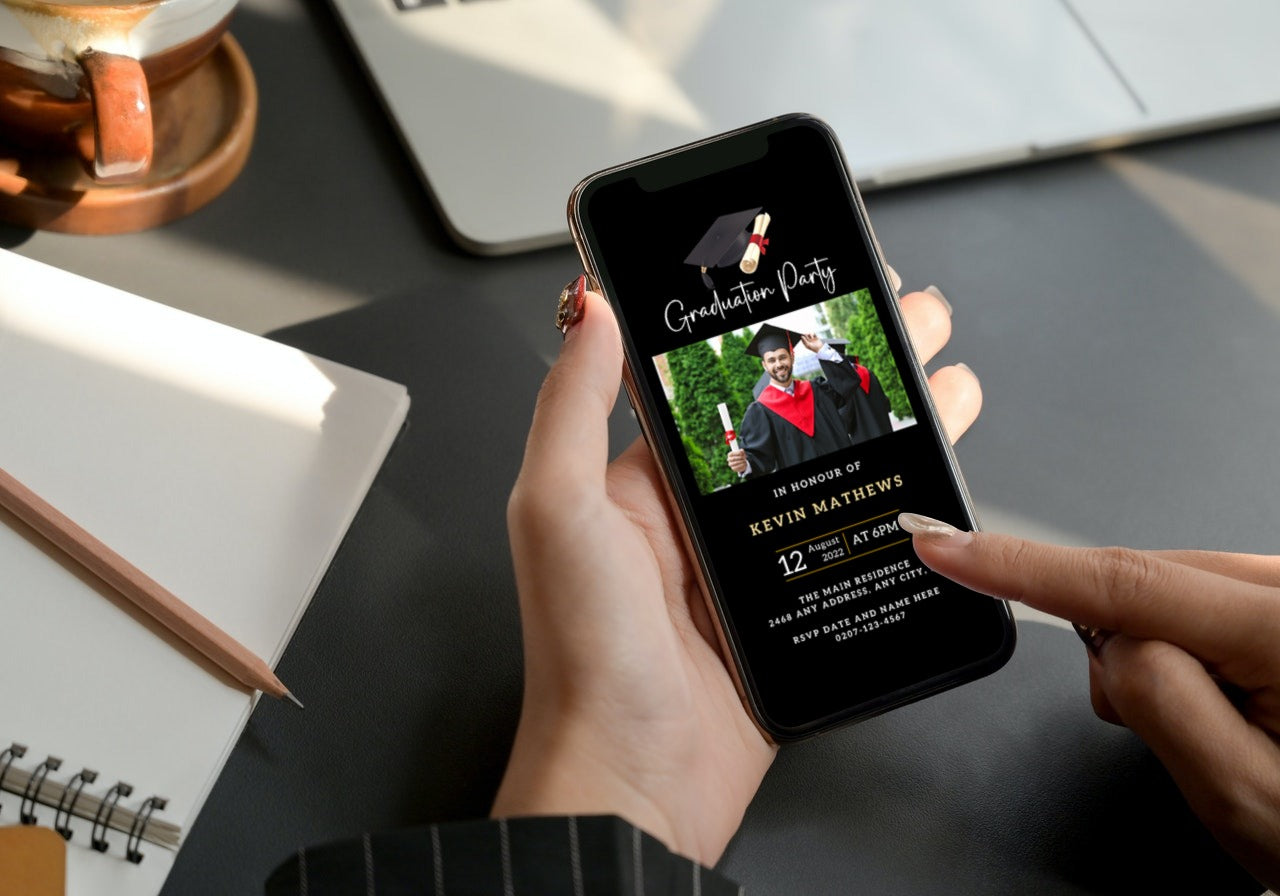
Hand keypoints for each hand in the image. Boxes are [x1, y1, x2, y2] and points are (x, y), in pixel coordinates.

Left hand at [495, 282, 977, 864]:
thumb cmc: (584, 655)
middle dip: (856, 359)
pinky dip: (900, 499)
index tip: (816, 281)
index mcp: (646, 478)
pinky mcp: (794, 605)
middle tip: (909, 314)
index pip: (719, 380)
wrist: (636, 782)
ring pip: (836, 466)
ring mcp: (753, 559)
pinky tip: (937, 474)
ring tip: (945, 374)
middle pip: (795, 414)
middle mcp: (703, 511)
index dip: (771, 328)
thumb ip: (572, 406)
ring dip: (892, 416)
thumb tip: (591, 309)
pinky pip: (853, 536)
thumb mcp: (558, 511)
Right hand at [902, 522, 1279, 891]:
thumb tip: (1104, 639)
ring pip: (1173, 591)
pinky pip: (1205, 599)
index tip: (946, 545)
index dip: (1017, 563)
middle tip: (1183, 735)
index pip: (1120, 580)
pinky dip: (1192, 646)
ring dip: (1166, 654)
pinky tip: (1238, 701)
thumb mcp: (1244, 799)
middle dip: (1125, 646)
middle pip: (1147, 582)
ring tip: (1230, 730)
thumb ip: (1159, 704)